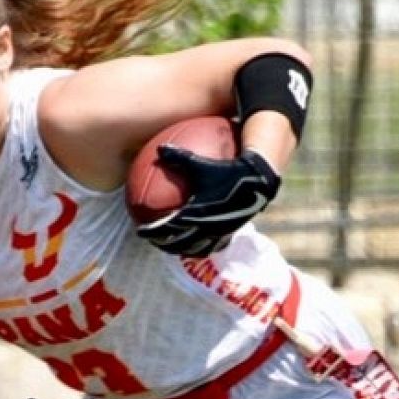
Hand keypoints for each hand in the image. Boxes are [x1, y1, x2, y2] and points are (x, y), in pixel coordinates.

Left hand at [136, 147, 280, 256]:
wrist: (259, 181)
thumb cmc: (229, 170)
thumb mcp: (202, 164)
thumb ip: (180, 157)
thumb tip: (160, 148)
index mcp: (195, 213)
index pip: (168, 228)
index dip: (152, 231)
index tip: (140, 231)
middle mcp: (206, 226)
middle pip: (178, 243)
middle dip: (163, 244)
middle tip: (152, 240)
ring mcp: (218, 232)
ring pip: (195, 248)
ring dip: (181, 249)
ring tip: (171, 246)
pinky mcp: (229, 232)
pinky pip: (211, 245)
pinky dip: (200, 247)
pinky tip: (196, 244)